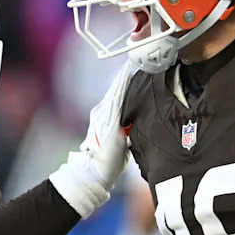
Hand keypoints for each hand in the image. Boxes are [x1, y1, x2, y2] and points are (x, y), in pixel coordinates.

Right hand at [49, 60, 136, 217]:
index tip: (133, 72)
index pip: (119, 98)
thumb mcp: (121, 142)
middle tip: (133, 61)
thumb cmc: (109, 162)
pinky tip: (126, 77)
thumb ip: (127, 131)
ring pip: (116, 92)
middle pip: (117, 92)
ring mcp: (105, 116)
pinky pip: (117, 99)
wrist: (96, 172)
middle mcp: (103, 114)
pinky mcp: (110, 120)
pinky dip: (121, 87)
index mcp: (107, 118)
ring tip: (131, 64)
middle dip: (125, 77)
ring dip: (123, 78)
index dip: (125, 85)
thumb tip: (137, 127)